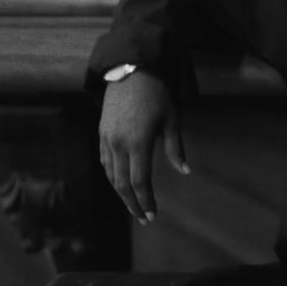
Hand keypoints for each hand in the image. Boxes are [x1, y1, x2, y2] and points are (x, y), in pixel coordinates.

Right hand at [98, 69, 189, 223]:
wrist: (131, 68)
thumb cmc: (157, 92)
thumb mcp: (172, 119)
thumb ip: (175, 148)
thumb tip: (185, 172)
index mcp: (138, 142)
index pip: (139, 181)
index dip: (145, 200)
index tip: (152, 214)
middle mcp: (118, 144)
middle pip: (122, 184)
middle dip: (132, 203)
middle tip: (143, 217)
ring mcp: (106, 138)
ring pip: (111, 174)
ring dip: (121, 192)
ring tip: (133, 203)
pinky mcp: (101, 132)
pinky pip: (104, 161)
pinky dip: (112, 175)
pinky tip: (120, 181)